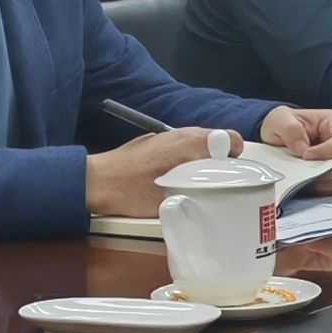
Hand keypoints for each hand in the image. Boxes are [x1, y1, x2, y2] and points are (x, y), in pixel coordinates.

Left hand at [85, 126, 228, 221]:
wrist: (95, 182)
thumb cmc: (128, 191)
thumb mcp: (169, 198)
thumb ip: (197, 193)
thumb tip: (218, 197)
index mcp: (188, 142)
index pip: (229, 138)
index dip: (236, 156)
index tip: (234, 174)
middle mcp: (179, 134)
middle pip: (215, 140)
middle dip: (221, 159)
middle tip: (219, 182)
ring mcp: (165, 136)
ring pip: (197, 143)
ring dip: (203, 159)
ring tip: (199, 182)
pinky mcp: (153, 143)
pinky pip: (180, 147)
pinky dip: (186, 159)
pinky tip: (178, 178)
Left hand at [260, 105, 331, 193]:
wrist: (276, 140)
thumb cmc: (283, 125)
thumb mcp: (279, 119)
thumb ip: (290, 129)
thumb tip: (302, 148)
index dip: (328, 150)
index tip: (307, 156)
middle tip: (311, 172)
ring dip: (330, 181)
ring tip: (309, 178)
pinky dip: (326, 188)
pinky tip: (311, 184)